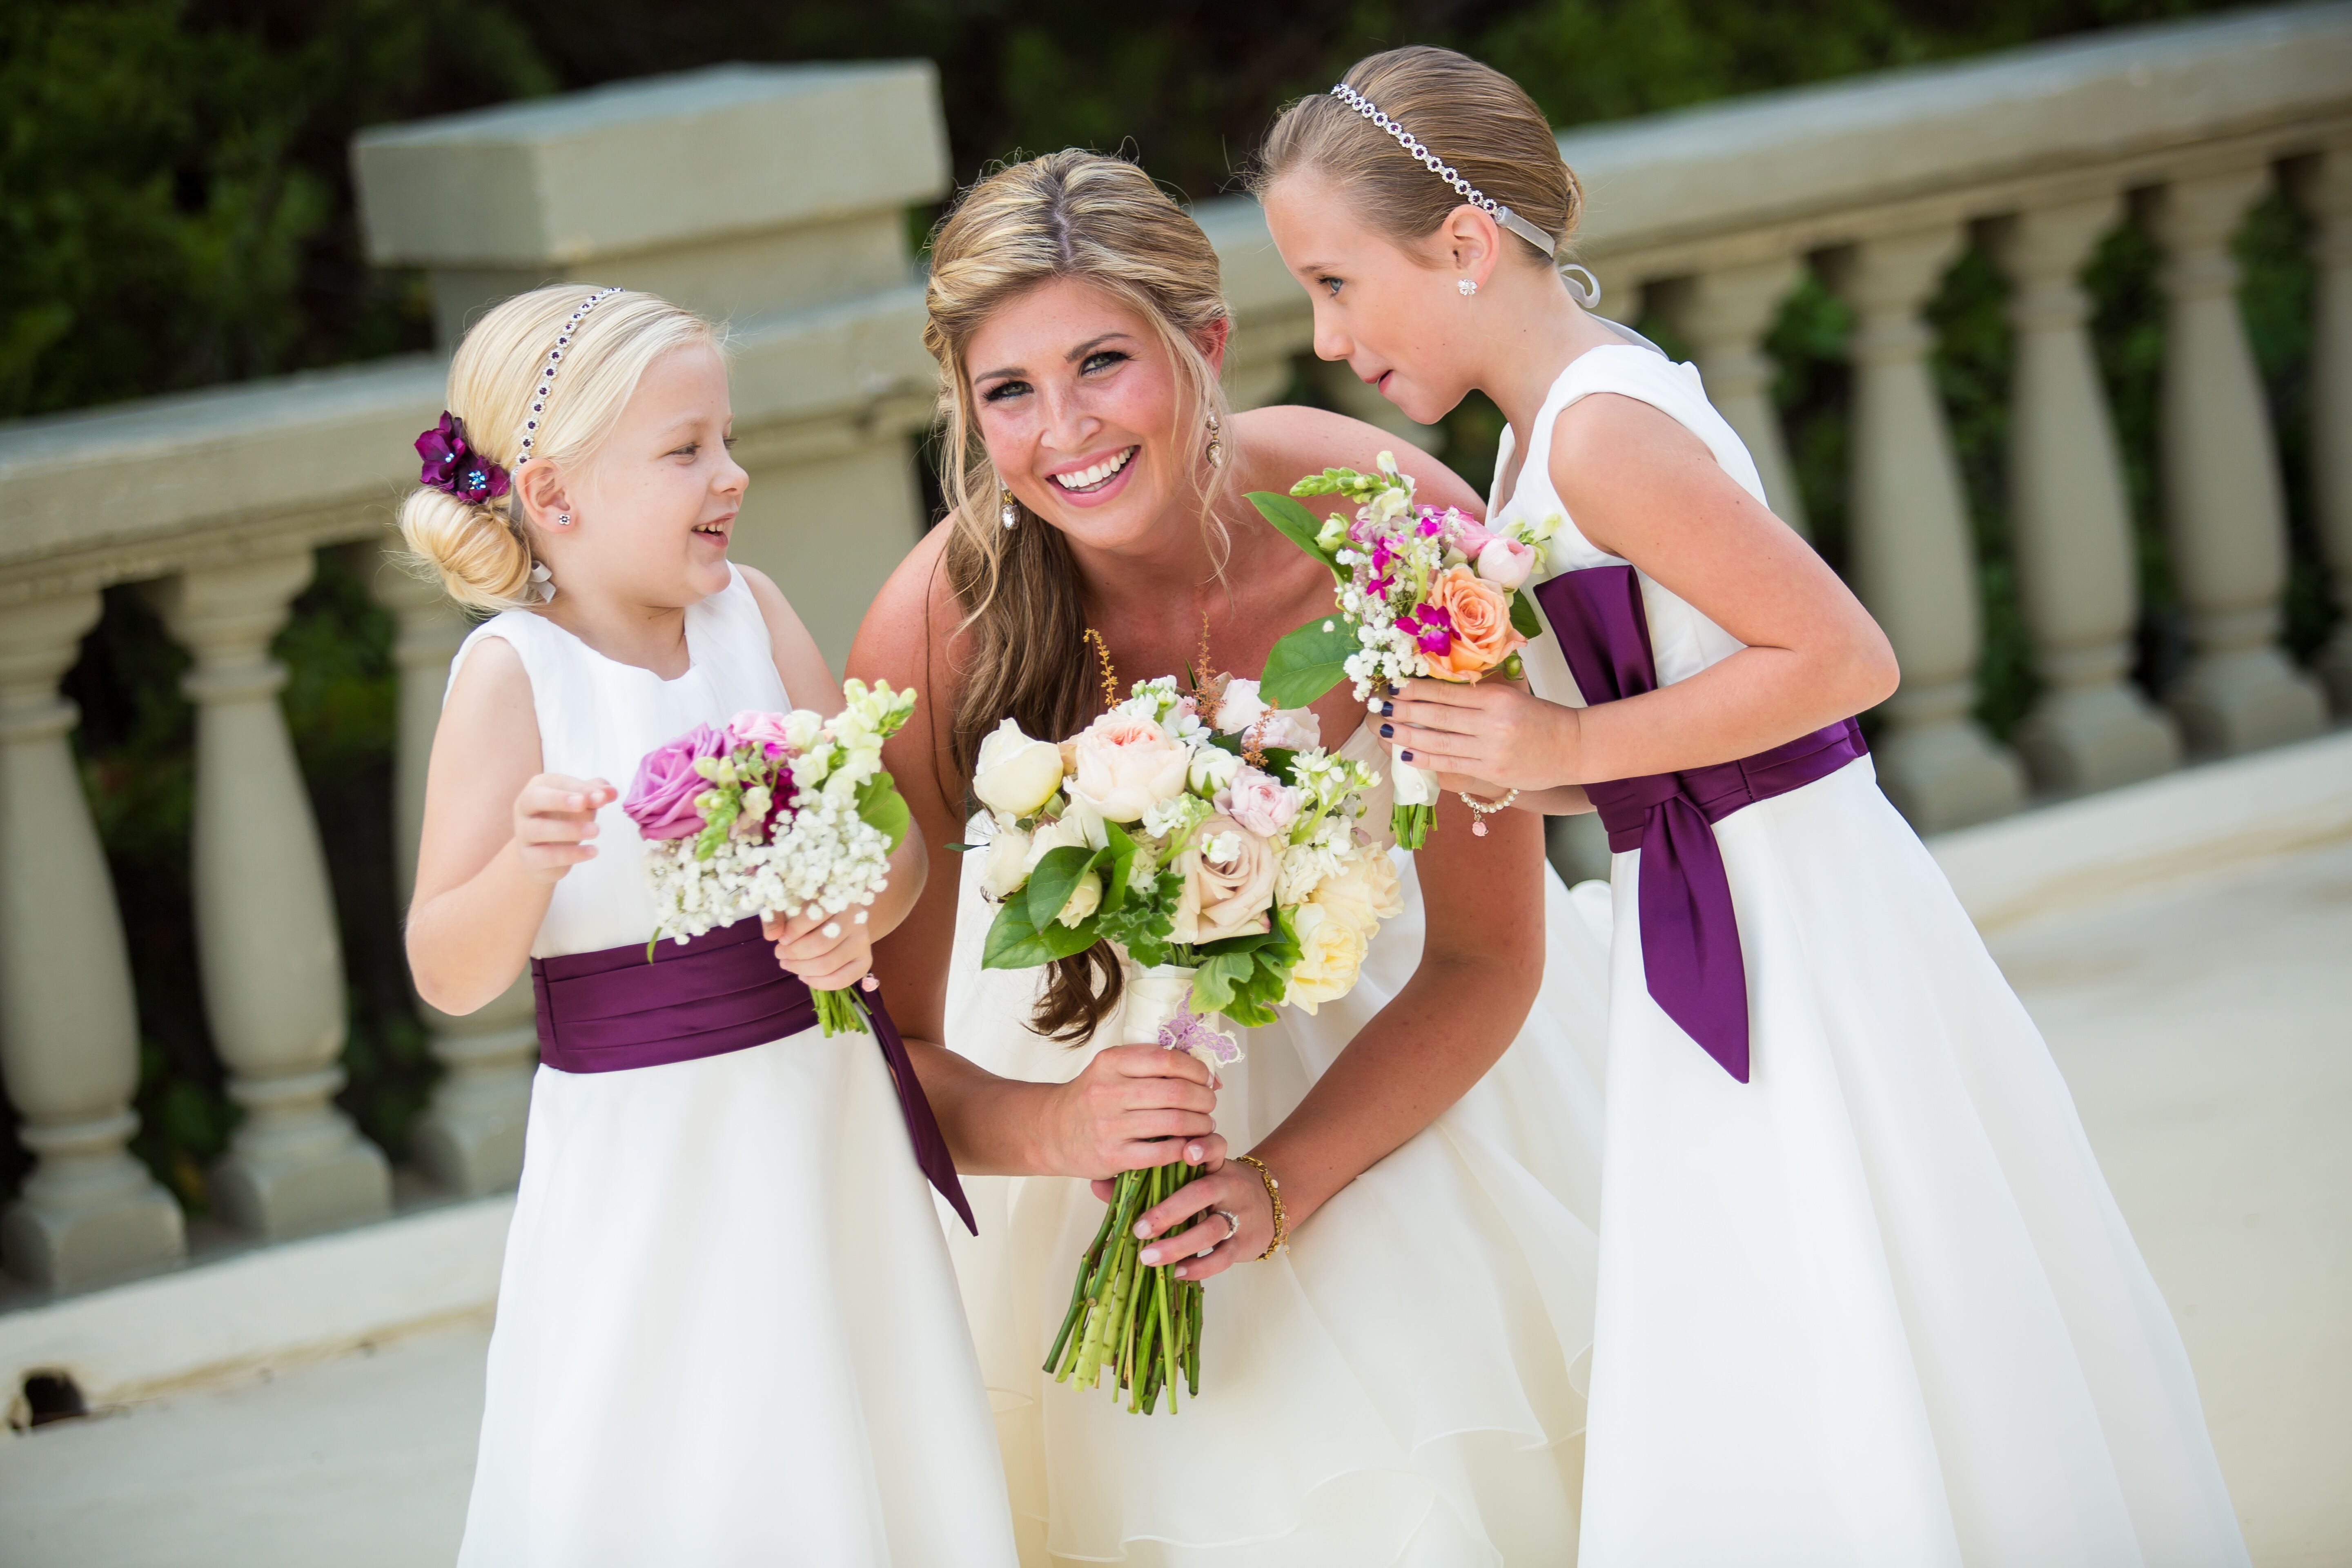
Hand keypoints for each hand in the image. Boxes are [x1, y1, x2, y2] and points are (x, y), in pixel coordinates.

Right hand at [512, 774, 614, 883]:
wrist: (543, 856)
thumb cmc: (563, 819)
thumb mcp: (580, 803)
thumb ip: (594, 794)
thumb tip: (612, 791)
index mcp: (537, 788)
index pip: (557, 783)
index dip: (580, 788)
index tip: (602, 797)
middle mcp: (524, 808)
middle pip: (534, 798)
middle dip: (559, 799)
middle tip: (583, 803)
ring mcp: (523, 833)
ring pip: (539, 829)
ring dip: (569, 829)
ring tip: (596, 831)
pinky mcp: (529, 858)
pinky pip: (546, 856)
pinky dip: (570, 854)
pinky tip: (592, 851)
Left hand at [763, 906, 873, 992]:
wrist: (838, 914)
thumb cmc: (810, 906)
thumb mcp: (791, 903)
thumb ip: (776, 914)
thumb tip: (771, 936)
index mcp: (839, 897)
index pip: (813, 917)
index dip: (792, 932)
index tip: (780, 938)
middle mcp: (856, 919)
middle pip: (820, 945)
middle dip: (793, 954)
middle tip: (779, 953)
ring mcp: (863, 941)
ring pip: (828, 964)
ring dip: (801, 969)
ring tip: (787, 964)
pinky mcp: (865, 960)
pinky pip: (842, 980)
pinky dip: (819, 983)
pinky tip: (803, 976)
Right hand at [1045, 1045, 1219, 1180]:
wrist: (1053, 1131)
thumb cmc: (1092, 1098)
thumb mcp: (1113, 1070)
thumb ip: (1153, 1067)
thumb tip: (1210, 1075)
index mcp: (1111, 1062)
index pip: (1167, 1059)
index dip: (1197, 1069)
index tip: (1208, 1078)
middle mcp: (1108, 1091)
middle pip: (1176, 1092)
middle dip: (1204, 1099)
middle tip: (1209, 1104)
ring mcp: (1110, 1125)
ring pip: (1174, 1122)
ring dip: (1200, 1124)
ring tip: (1204, 1124)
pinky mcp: (1112, 1156)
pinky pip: (1162, 1153)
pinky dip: (1183, 1148)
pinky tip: (1187, 1145)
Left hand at [1118, 1147, 1272, 1282]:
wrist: (1267, 1205)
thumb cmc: (1213, 1189)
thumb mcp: (1188, 1177)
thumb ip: (1146, 1178)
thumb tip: (1097, 1184)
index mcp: (1214, 1163)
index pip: (1215, 1147)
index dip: (1203, 1147)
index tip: (1185, 1151)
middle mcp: (1229, 1186)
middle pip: (1204, 1192)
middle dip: (1170, 1210)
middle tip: (1139, 1228)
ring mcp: (1239, 1215)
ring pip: (1212, 1229)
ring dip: (1178, 1245)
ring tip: (1148, 1257)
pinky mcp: (1245, 1242)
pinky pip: (1223, 1256)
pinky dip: (1199, 1267)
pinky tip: (1177, 1272)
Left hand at [1372, 678, 1581, 793]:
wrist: (1573, 746)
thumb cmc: (1541, 717)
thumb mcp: (1513, 695)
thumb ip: (1479, 694)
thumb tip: (1436, 689)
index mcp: (1497, 698)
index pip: (1447, 693)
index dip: (1416, 690)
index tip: (1393, 686)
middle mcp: (1492, 724)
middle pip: (1438, 717)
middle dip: (1404, 712)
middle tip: (1379, 706)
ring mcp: (1491, 751)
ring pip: (1440, 742)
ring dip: (1408, 736)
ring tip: (1386, 730)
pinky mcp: (1492, 772)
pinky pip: (1451, 764)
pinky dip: (1427, 759)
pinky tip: (1407, 754)